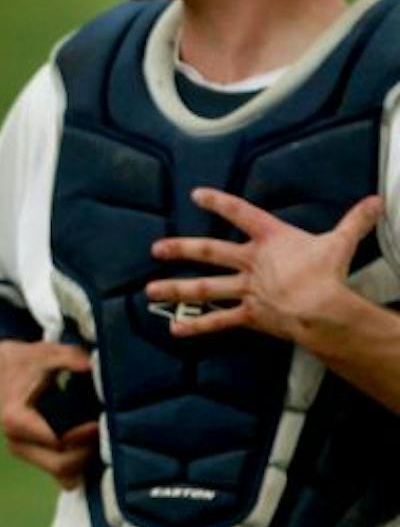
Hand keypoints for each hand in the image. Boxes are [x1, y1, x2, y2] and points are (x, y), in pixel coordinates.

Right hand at [0, 339, 98, 490]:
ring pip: (63, 472)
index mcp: (15, 420)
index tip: (100, 422)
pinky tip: (89, 448)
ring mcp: (23, 451)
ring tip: (99, 437)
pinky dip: (78, 466)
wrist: (2, 366)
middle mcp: (16, 441)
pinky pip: (60, 473)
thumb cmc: (25, 360)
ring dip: (85, 459)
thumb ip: (70, 358)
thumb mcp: (45, 353)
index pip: (56, 442)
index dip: (83, 436)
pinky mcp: (32, 456)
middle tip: (104, 431)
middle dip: (87, 451)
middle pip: (61, 465)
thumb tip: (92, 366)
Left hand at [146, 189, 382, 345]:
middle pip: (209, 252)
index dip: (218, 203)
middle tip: (156, 248)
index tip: (196, 195)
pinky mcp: (249, 314)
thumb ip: (355, 221)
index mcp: (270, 240)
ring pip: (205, 288)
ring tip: (150, 290)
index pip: (240, 214)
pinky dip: (197, 326)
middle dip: (181, 249)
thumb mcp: (341, 241)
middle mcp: (250, 263)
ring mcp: (246, 290)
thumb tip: (376, 201)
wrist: (319, 307)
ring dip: (176, 288)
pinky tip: (175, 330)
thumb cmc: (327, 273)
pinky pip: (219, 322)